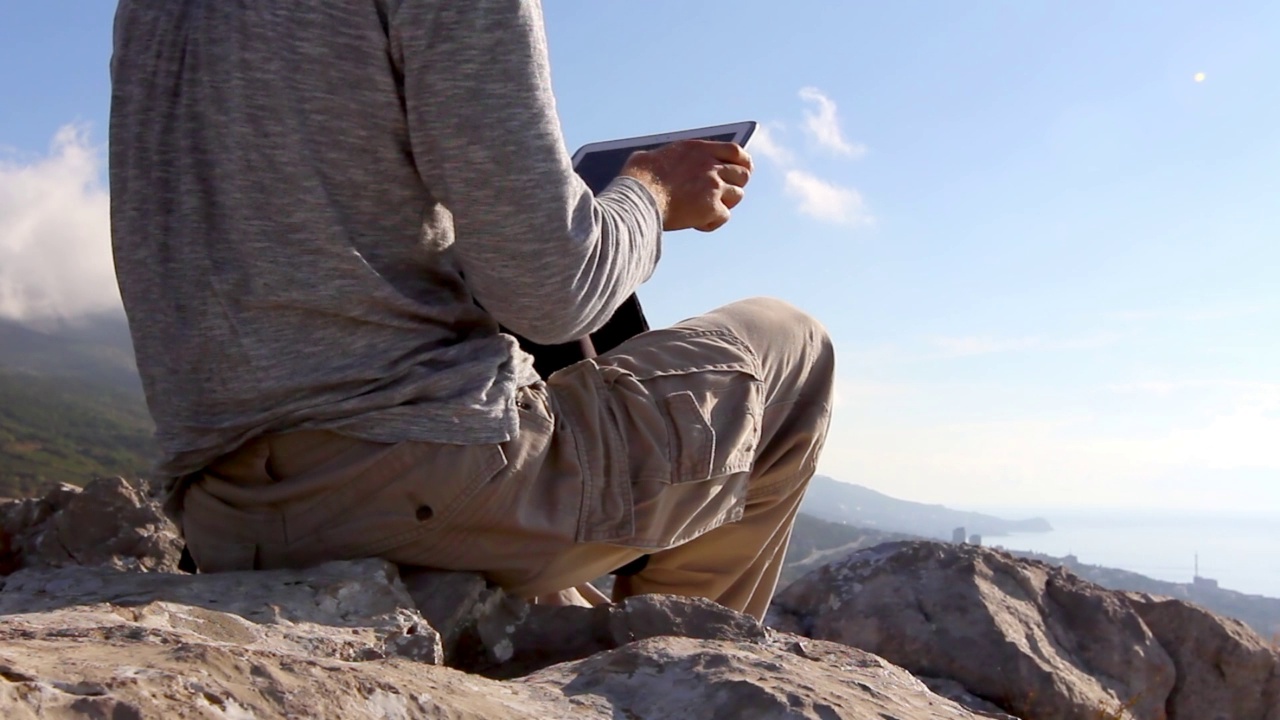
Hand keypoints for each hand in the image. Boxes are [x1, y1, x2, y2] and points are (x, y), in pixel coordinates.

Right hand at [619, 140, 752, 232]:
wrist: (638, 198)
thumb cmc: (636, 180)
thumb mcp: (649, 157)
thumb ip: (662, 157)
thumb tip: (649, 160)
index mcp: (698, 149)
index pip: (735, 151)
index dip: (743, 162)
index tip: (743, 169)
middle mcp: (710, 164)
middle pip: (742, 175)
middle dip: (735, 186)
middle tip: (722, 196)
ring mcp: (714, 185)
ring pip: (737, 196)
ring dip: (724, 204)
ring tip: (704, 211)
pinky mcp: (712, 207)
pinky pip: (723, 217)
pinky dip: (711, 222)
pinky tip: (695, 223)